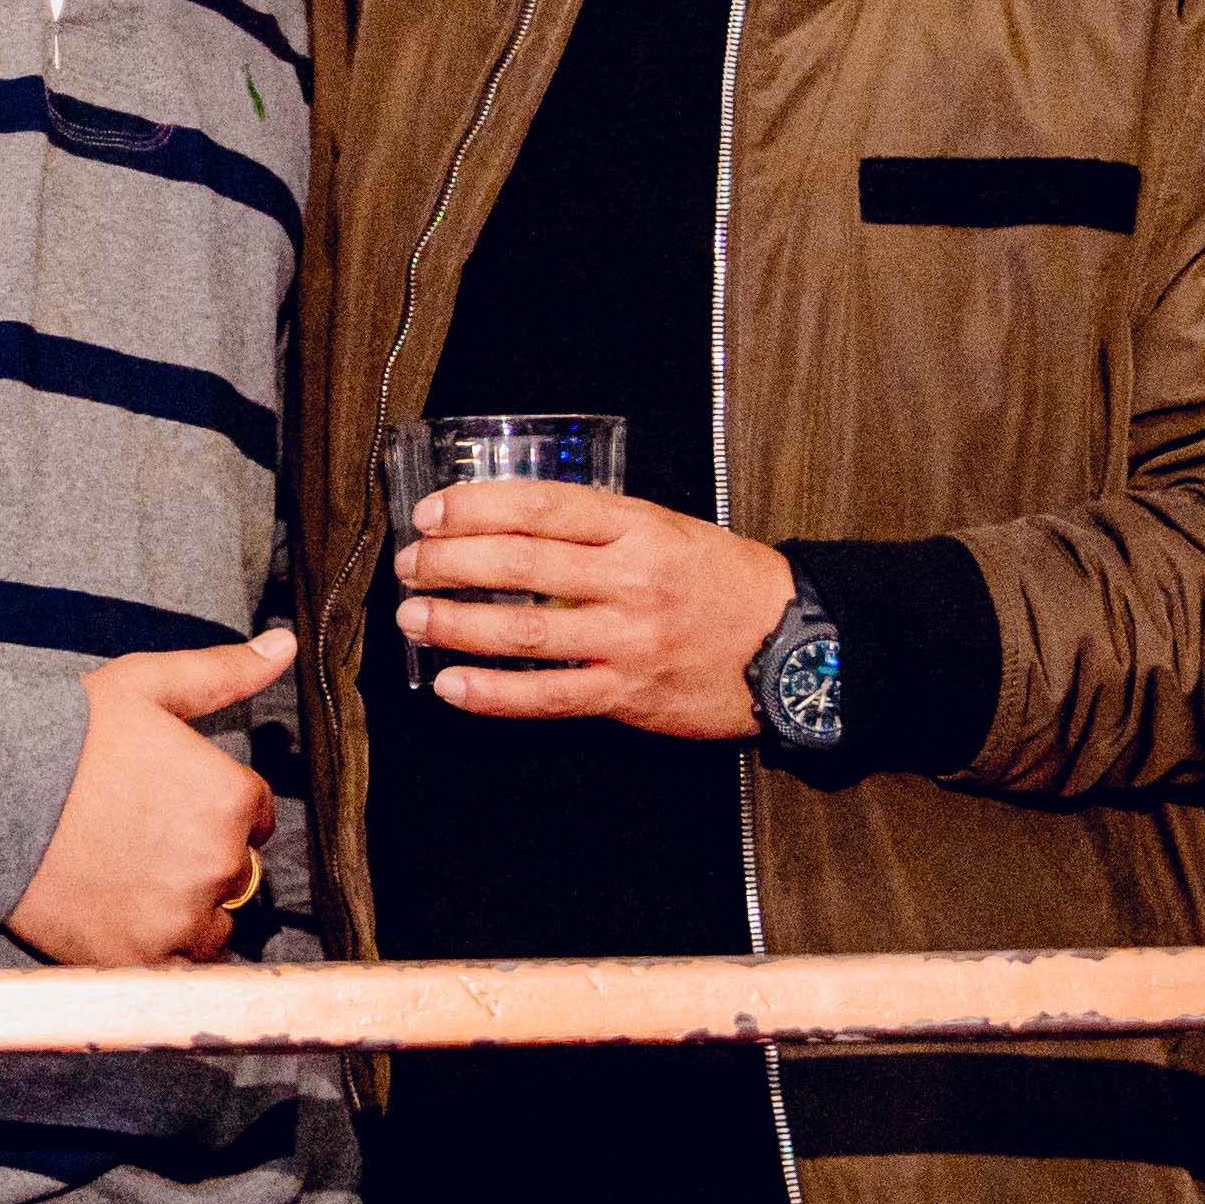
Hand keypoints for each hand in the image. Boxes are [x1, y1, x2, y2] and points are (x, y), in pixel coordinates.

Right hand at [7, 629, 291, 965]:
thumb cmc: (68, 734)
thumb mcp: (150, 686)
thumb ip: (226, 672)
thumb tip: (285, 643)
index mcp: (233, 799)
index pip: (257, 817)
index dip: (212, 807)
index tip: (165, 801)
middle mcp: (218, 864)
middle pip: (235, 874)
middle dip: (199, 859)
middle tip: (137, 837)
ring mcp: (178, 918)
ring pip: (209, 926)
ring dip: (181, 910)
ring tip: (124, 877)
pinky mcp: (137, 959)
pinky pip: (170, 966)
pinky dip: (151, 948)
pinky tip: (113, 912)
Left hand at [403, 481, 788, 739]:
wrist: (794, 647)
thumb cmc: (726, 583)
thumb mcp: (670, 530)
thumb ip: (601, 527)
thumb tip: (515, 522)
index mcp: (639, 527)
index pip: (542, 507)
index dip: (476, 507)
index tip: (432, 513)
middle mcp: (631, 580)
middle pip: (520, 563)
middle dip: (450, 562)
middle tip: (410, 564)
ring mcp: (629, 640)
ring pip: (523, 630)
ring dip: (456, 624)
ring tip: (413, 618)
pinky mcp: (628, 696)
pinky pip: (547, 697)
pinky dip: (492, 693)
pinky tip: (452, 686)